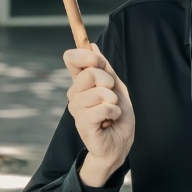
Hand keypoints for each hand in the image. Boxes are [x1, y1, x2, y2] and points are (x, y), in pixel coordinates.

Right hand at [64, 44, 134, 185]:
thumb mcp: (117, 87)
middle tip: (111, 98)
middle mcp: (74, 95)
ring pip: (100, 92)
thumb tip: (92, 46)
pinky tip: (110, 121)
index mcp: (80, 83)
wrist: (119, 145)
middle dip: (109, 83)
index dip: (87, 56)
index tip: (99, 64)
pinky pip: (103, 108)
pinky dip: (114, 113)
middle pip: (90, 73)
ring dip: (114, 102)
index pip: (71, 58)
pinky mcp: (82, 124)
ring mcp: (76, 109)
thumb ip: (105, 68)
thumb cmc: (117, 118)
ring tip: (111, 113)